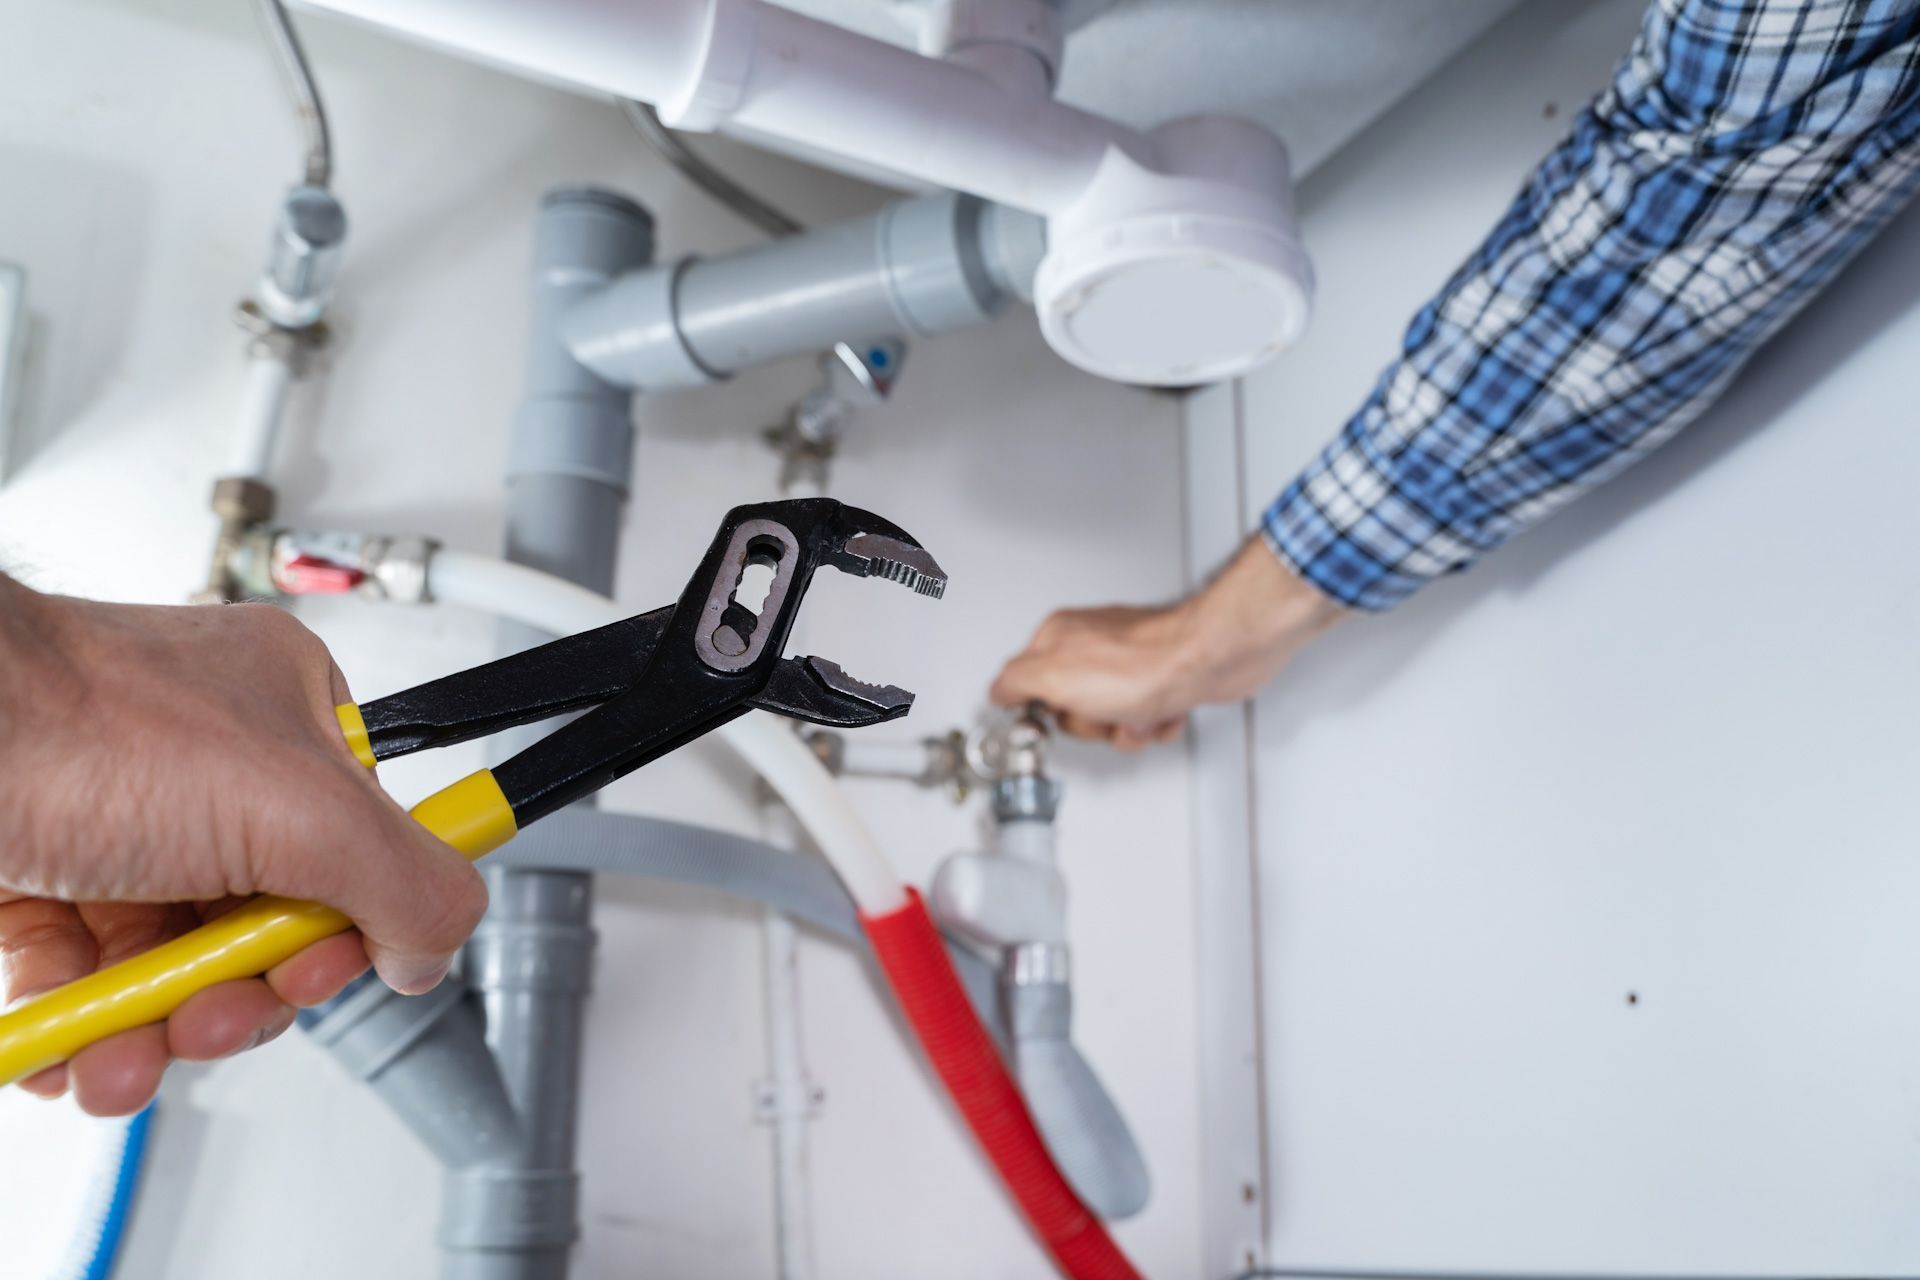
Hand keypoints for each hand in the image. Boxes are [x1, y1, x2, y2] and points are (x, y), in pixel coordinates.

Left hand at [0, 579, 488, 1114]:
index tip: (309, 970)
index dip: (340, 932)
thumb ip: (407, 881)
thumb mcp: (302, 807)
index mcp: (291, 722)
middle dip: (235, 996)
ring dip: (152, 1030)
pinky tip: (65, 1046)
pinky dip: (78, 1027)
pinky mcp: (43, 878)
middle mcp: (212, 770)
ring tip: (120, 1054)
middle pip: (266, 925)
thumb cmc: (81, 723)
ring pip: (173, 963)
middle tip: (209, 1016)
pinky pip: (85, 977)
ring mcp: (123, 825)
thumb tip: (432, 949)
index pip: (361, 851)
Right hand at [990, 538, 1344, 748]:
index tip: (1057, 716)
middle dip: (1094, 725)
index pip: (1028, 684)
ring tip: (1141, 713)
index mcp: (1060, 636)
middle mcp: (1093, 643)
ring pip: (1111, 719)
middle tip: (1107, 713)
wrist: (1211, 660)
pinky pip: (1145, 717)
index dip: (1046, 709)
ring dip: (1129, 728)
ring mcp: (1129, 660)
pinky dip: (1156, 724)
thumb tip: (998, 690)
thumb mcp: (1055, 676)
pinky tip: (1163, 711)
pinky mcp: (1161, 676)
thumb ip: (1015, 682)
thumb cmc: (1146, 664)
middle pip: (1072, 709)